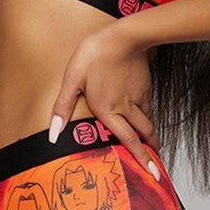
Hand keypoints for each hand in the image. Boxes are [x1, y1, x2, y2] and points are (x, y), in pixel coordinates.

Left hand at [49, 23, 162, 175]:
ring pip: (148, 121)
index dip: (140, 158)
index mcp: (108, 110)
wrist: (124, 36)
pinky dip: (150, 117)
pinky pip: (149, 107)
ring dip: (151, 136)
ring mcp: (139, 96)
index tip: (152, 174)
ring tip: (154, 146)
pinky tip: (147, 117)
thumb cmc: (96, 54)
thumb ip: (63, 106)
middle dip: (151, 152)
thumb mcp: (73, 79)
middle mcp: (127, 107)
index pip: (128, 140)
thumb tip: (53, 133)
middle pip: (144, 134)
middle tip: (156, 167)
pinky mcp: (145, 86)